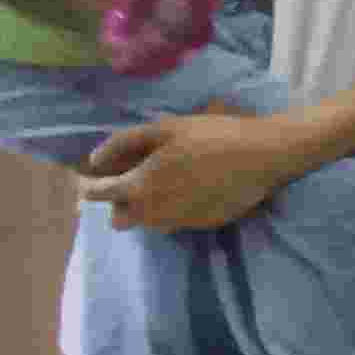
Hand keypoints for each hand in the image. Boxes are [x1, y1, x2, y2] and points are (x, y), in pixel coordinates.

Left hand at [79, 106, 301, 234]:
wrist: (264, 157)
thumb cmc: (213, 135)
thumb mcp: (166, 128)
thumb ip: (124, 143)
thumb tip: (94, 160)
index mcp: (139, 186)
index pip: (99, 194)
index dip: (90, 186)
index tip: (91, 178)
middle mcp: (153, 212)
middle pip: (119, 219)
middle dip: (120, 204)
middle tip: (136, 180)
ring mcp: (178, 222)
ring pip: (147, 224)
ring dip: (146, 208)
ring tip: (166, 183)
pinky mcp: (200, 226)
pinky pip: (174, 222)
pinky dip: (174, 209)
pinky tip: (192, 188)